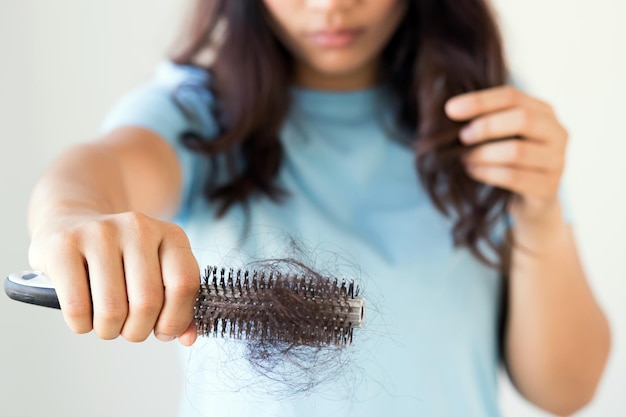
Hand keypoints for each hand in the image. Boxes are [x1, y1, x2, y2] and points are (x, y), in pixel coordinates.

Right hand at [28, 211, 199, 345]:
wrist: (71, 224)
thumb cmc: (121, 260)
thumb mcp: (158, 271)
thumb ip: (179, 305)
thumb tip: (187, 339)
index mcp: (170, 234)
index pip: (184, 283)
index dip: (176, 319)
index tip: (163, 330)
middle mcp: (138, 228)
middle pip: (148, 302)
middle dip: (139, 331)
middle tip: (130, 328)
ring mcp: (100, 233)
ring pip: (112, 310)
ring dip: (110, 330)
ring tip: (107, 322)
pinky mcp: (63, 246)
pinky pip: (77, 308)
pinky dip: (82, 325)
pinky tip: (85, 315)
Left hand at [445, 86, 567, 224]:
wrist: (532, 202)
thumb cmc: (511, 161)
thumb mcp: (503, 136)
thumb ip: (487, 120)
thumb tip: (452, 110)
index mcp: (544, 112)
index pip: (512, 97)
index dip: (480, 101)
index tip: (450, 110)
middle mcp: (557, 133)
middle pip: (522, 119)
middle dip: (486, 127)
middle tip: (462, 137)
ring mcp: (557, 161)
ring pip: (516, 151)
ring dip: (483, 154)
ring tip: (465, 158)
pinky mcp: (548, 187)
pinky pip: (513, 177)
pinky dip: (487, 173)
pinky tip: (472, 171)